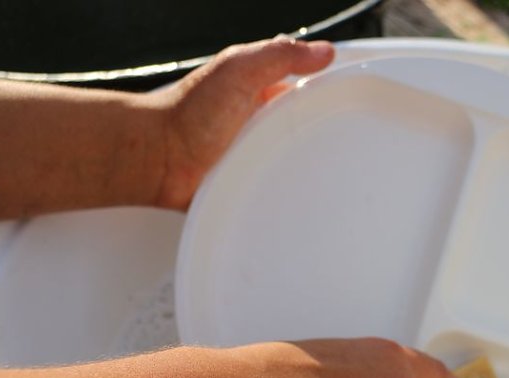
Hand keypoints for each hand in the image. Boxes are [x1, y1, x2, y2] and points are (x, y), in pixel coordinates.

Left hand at [147, 36, 334, 209]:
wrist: (158, 161)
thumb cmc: (188, 113)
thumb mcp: (238, 70)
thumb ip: (280, 55)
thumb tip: (325, 50)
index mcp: (262, 92)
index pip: (308, 89)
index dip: (329, 94)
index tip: (350, 102)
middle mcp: (261, 123)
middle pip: (308, 130)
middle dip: (322, 137)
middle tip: (339, 145)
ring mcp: (256, 156)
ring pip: (296, 163)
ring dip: (305, 169)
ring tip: (319, 174)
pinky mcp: (250, 185)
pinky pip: (278, 190)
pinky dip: (288, 193)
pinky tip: (297, 196)